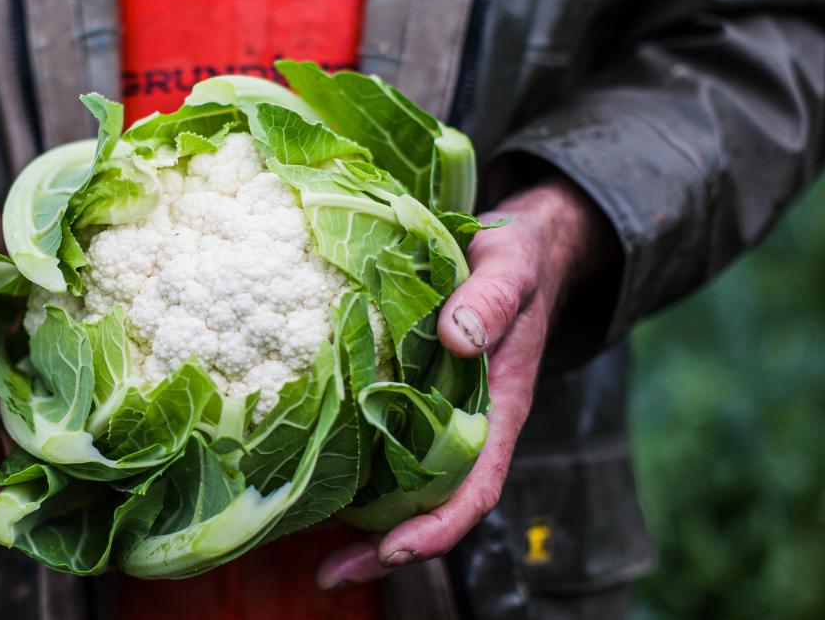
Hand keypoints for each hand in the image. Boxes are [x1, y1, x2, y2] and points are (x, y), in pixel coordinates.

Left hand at [317, 176, 617, 588]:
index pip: (476, 489)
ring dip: (361, 524)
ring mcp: (438, 418)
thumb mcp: (510, 269)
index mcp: (501, 410)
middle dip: (384, 549)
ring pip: (403, 487)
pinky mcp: (409, 399)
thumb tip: (459, 337)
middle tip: (328, 574)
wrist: (517, 250)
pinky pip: (382, 446)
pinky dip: (352, 472)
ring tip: (308, 550)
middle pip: (431, 507)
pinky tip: (307, 477)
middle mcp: (468, 427)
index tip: (393, 551)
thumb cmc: (516, 262)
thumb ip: (492, 300)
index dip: (437, 528)